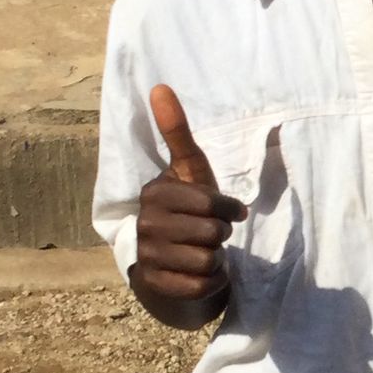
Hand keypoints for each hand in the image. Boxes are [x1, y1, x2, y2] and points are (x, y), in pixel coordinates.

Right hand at [134, 84, 246, 308]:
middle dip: (221, 235)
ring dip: (215, 258)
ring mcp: (146, 257)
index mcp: (152, 193)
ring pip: (207, 259)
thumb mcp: (189, 170)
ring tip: (203, 252)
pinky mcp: (155, 286)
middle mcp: (143, 224)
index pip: (210, 203)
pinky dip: (211, 281)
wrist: (171, 260)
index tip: (228, 210)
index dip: (228, 209)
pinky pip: (200, 284)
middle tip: (211, 233)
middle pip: (212, 233)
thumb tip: (160, 86)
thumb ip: (176, 131)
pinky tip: (200, 273)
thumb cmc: (188, 209)